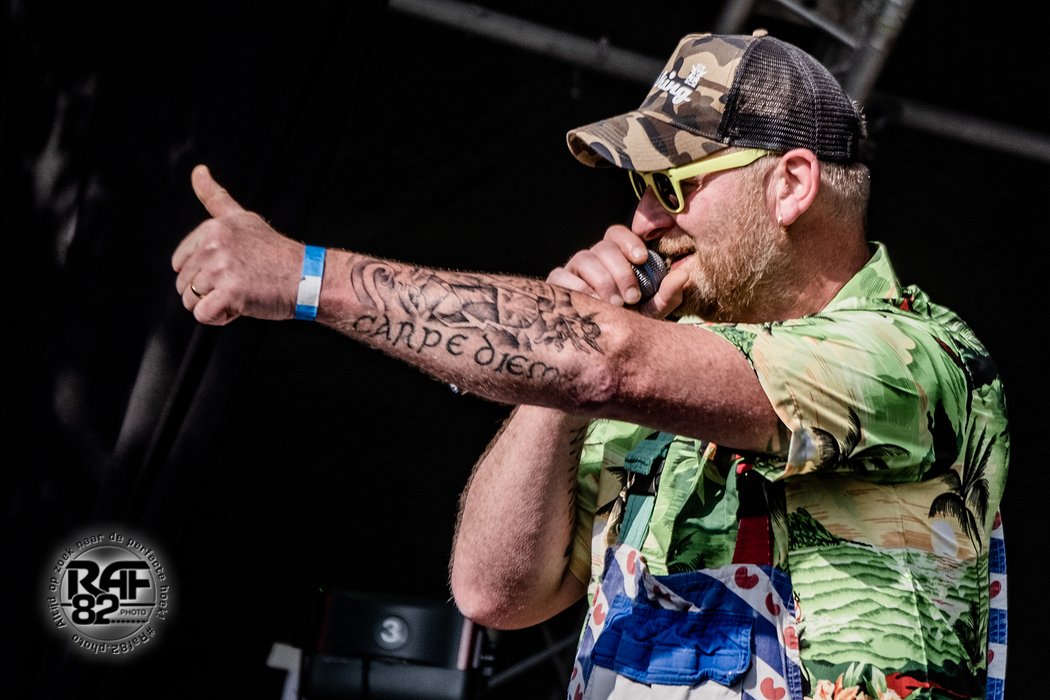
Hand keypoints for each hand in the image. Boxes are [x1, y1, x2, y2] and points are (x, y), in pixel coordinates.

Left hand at [172, 165, 304, 324]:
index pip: (180, 263)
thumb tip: (197, 170)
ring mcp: (221, 269)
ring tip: (242, 293)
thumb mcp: (243, 218)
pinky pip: (203, 315)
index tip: (232, 268)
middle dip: (208, 291)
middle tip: (240, 282)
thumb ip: (215, 197)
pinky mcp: (230, 292)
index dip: (203, 273)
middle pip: (183, 284)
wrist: (307, 277)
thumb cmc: (276, 253)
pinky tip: (240, 306)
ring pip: (190, 301)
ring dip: (215, 305)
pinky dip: (219, 317)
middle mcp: (214, 246)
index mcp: (212, 228)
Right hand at [546, 224, 686, 317]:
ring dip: (602, 280)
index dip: (628, 242)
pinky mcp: (557, 284)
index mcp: (614, 256)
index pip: (616, 234)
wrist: (604, 344)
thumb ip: (667, 293)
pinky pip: (561, 277)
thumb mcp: (652, 310)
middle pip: (602, 247)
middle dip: (620, 271)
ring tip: (615, 304)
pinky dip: (577, 288)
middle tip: (632, 296)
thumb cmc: (629, 321)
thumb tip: (683, 274)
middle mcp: (592, 258)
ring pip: (583, 259)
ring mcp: (573, 270)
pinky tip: (591, 304)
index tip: (641, 259)